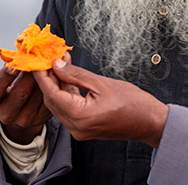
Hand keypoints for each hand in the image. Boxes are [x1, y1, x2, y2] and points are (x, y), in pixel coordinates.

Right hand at [0, 53, 71, 143]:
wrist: (21, 111)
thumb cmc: (14, 85)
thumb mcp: (8, 78)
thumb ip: (15, 65)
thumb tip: (26, 49)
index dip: (4, 76)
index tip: (14, 64)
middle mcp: (7, 113)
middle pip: (20, 92)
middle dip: (32, 72)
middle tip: (40, 56)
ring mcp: (25, 119)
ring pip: (38, 95)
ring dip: (48, 76)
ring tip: (53, 60)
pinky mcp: (41, 119)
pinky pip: (51, 100)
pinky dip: (57, 84)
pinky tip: (61, 71)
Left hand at [34, 59, 169, 147]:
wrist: (150, 122)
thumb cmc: (133, 103)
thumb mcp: (102, 83)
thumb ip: (76, 74)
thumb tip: (56, 65)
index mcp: (80, 117)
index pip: (51, 94)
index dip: (42, 76)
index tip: (37, 61)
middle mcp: (76, 128)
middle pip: (52, 101)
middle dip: (48, 79)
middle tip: (48, 58)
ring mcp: (79, 130)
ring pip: (59, 105)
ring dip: (57, 85)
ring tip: (60, 62)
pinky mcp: (84, 128)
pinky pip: (68, 109)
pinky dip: (67, 93)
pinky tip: (68, 77)